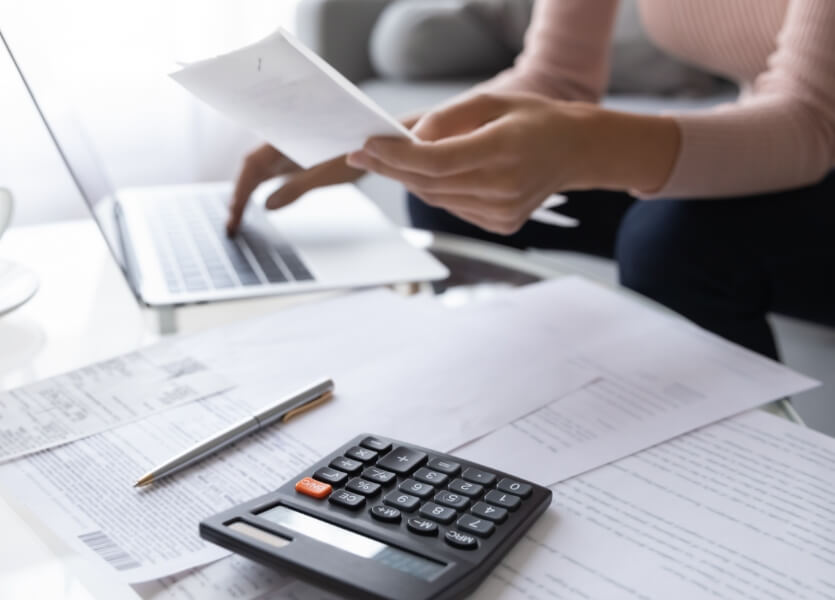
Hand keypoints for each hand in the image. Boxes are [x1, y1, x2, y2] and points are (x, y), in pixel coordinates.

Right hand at [226, 145, 363, 235]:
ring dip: (246, 195)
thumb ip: (295, 188)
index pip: (252, 164)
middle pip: (251, 169)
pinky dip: (261, 191)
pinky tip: (256, 208)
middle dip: (238, 197)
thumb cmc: (356, 151)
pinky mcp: (294, 159)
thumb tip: (267, 205)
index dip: (240, 189)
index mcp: (286, 138)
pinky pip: (270, 174)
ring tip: (237, 222)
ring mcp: (287, 150)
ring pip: (258, 172)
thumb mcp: (327, 174)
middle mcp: (282, 141)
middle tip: (231, 227)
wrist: (377, 142)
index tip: (234, 213)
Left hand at [347, 93, 597, 233]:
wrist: (575, 151)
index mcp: (504, 149)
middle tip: (363, 154)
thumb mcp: (492, 100)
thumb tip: (409, 137)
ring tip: (390, 160)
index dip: (397, 156)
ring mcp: (503, 212)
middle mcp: (504, 187)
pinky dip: (436, 191)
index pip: (436, 161)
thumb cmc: (532, 120)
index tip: (367, 145)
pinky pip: (453, 208)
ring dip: (410, 180)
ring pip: (437, 199)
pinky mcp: (502, 225)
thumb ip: (447, 117)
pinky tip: (433, 175)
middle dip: (391, 168)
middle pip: (430, 183)